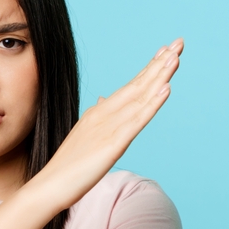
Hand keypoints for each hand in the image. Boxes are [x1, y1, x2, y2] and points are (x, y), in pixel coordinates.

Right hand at [34, 38, 182, 210]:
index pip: (130, 86)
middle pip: (138, 85)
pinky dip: (152, 104)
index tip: (166, 50)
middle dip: (160, 63)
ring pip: (140, 98)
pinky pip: (137, 122)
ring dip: (160, 76)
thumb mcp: (85, 136)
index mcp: (100, 113)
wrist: (48, 186)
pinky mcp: (112, 144)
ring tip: (176, 57)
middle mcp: (104, 114)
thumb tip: (104, 98)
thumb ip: (97, 116)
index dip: (150, 68)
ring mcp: (108, 127)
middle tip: (180, 42)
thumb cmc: (67, 167)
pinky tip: (166, 89)